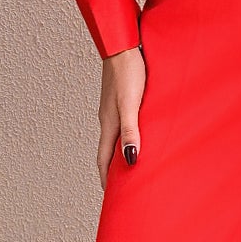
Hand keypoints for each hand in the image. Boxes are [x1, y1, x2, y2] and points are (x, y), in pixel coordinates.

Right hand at [97, 47, 146, 188]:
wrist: (123, 44)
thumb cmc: (128, 72)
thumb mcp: (131, 104)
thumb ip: (130, 131)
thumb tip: (129, 159)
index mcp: (109, 124)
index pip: (104, 160)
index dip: (107, 179)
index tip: (112, 197)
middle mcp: (108, 119)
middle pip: (107, 151)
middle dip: (112, 170)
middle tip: (121, 187)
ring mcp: (112, 108)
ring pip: (114, 137)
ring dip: (119, 153)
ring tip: (130, 166)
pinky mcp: (120, 98)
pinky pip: (121, 124)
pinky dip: (126, 137)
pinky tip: (137, 134)